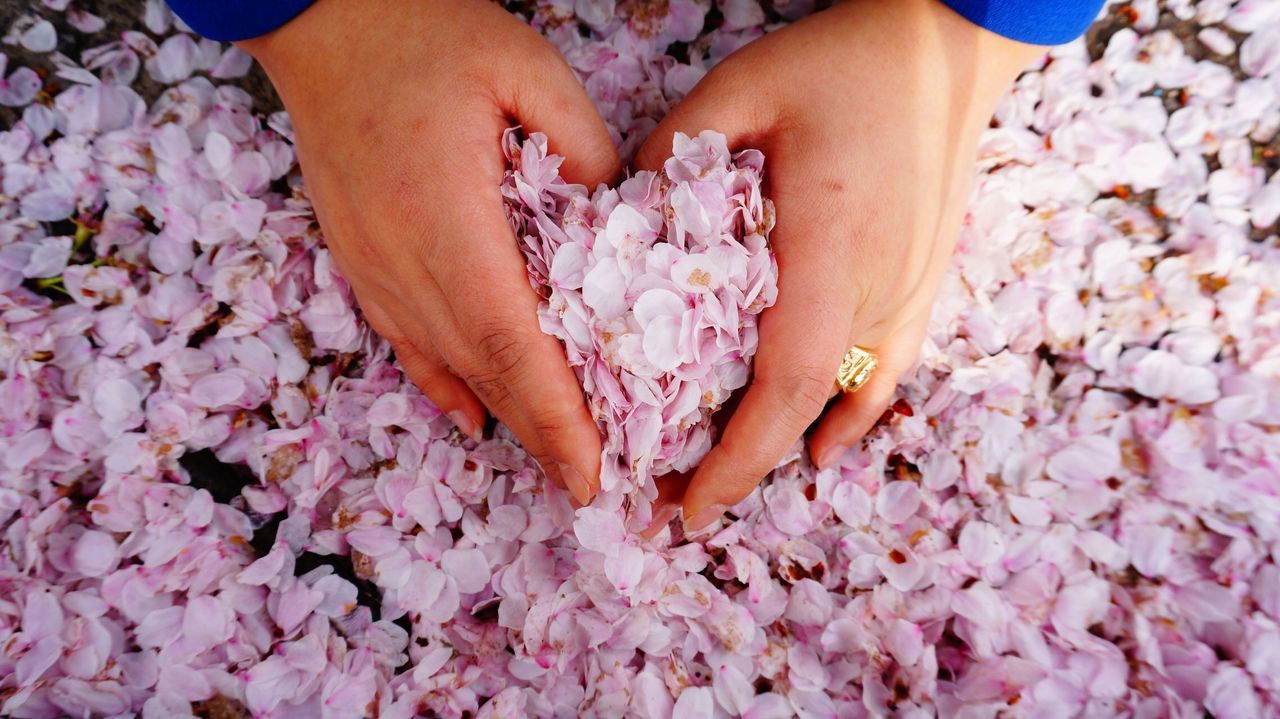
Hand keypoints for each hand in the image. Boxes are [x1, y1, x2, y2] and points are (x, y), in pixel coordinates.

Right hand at [240, 0, 621, 503]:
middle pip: (479, 369)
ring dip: (502, 417)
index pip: (508, 338)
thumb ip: (583, 149)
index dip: (551, 414)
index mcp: (445, 212)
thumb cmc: (429, 34)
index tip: (590, 471)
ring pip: (444, 363)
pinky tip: (476, 419)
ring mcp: (371, 265)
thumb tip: (615, 232)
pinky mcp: (358, 260)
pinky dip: (444, 385)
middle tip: (591, 488)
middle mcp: (401, 257)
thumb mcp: (527, 70)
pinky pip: (403, 340)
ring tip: (555, 462)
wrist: (327, 21)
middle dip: (539, 436)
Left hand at [634, 0, 1043, 530]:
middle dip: (740, 468)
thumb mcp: (742, 87)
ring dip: (778, 442)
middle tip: (671, 502)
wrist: (946, 52)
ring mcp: (909, 292)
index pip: (789, 376)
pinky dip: (849, 417)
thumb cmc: (842, 64)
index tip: (690, 504)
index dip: (741, 453)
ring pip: (839, 398)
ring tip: (715, 475)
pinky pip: (887, 373)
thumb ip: (676, 153)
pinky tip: (818, 450)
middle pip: (807, 406)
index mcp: (829, 239)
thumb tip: (617, 225)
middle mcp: (878, 283)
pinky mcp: (924, 287)